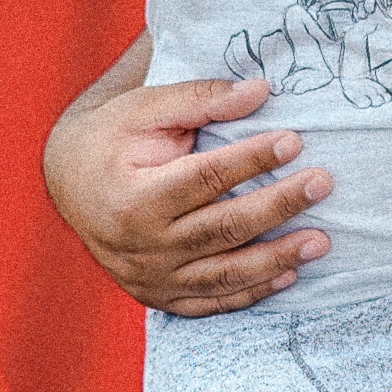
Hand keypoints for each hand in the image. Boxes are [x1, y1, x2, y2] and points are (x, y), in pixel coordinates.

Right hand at [41, 70, 331, 314]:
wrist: (68, 183)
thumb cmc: (111, 137)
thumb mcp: (145, 109)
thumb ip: (200, 99)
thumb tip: (261, 90)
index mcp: (132, 196)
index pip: (204, 178)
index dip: (252, 159)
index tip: (294, 140)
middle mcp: (140, 245)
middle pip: (222, 227)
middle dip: (278, 205)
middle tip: (323, 182)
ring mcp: (150, 277)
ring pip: (224, 274)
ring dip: (277, 258)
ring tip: (322, 240)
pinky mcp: (159, 295)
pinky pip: (212, 301)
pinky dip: (252, 292)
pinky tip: (289, 275)